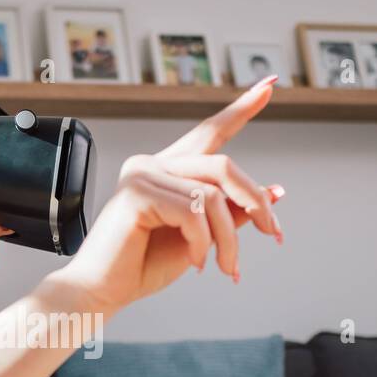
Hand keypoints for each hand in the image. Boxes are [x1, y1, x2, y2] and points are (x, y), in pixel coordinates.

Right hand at [47, 77, 285, 315]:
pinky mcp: (137, 192)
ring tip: (228, 268)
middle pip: (224, 165)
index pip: (209, 133)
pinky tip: (196, 263)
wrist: (102, 292)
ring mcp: (142, 174)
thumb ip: (230, 212)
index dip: (241, 109)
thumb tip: (274, 192)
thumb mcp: (201, 237)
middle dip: (256, 202)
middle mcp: (153, 164)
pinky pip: (193, 212)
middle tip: (273, 234)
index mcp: (166, 170)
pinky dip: (203, 243)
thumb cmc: (143, 266)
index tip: (269, 84)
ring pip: (213, 195)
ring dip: (229, 238)